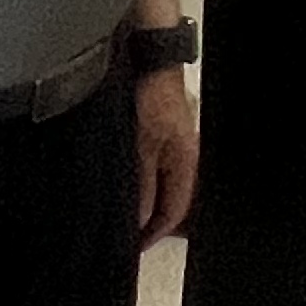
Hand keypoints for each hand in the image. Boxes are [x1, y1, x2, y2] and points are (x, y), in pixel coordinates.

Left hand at [133, 64, 199, 242]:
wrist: (148, 58)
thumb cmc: (150, 98)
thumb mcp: (142, 145)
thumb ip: (143, 184)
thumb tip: (141, 220)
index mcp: (185, 162)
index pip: (175, 210)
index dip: (154, 233)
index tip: (132, 247)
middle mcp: (182, 155)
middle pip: (171, 199)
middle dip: (150, 219)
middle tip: (126, 234)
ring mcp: (171, 142)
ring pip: (160, 184)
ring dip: (144, 200)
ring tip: (120, 212)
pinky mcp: (158, 132)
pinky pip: (151, 168)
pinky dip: (140, 182)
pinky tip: (123, 183)